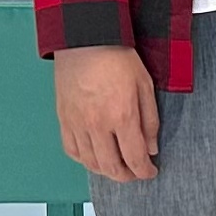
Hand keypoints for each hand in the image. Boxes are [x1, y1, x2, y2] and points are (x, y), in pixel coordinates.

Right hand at [56, 43, 159, 184]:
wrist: (85, 40)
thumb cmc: (116, 56)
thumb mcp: (145, 85)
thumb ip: (150, 121)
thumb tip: (151, 147)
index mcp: (122, 116)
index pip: (135, 158)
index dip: (144, 171)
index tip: (150, 172)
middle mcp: (97, 125)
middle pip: (111, 167)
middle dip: (127, 176)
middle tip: (135, 173)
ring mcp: (77, 124)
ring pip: (90, 163)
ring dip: (106, 171)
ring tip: (117, 167)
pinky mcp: (64, 119)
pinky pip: (71, 150)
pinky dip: (84, 159)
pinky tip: (94, 156)